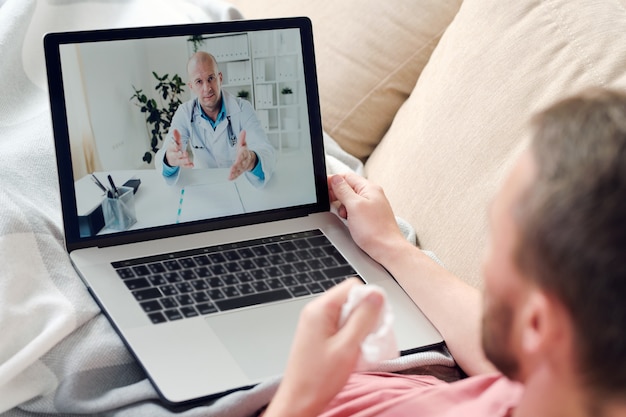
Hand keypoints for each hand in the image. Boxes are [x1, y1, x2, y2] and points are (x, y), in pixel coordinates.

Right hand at [164, 129, 193, 167]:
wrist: (169, 157)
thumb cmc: (173, 149)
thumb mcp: (174, 142)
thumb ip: (176, 136)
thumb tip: (175, 130)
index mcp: (170, 148)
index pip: (172, 147)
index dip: (174, 147)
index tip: (177, 146)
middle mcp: (173, 155)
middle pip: (175, 155)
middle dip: (179, 154)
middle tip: (183, 153)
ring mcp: (176, 160)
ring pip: (180, 161)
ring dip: (184, 160)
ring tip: (188, 159)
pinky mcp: (180, 164)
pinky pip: (184, 166)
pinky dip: (188, 166)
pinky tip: (192, 165)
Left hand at [228, 130, 256, 179]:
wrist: (251, 160)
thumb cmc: (245, 152)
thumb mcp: (243, 144)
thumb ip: (242, 138)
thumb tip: (243, 131)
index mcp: (245, 154)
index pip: (243, 155)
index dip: (241, 157)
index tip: (238, 159)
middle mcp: (244, 161)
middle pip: (241, 164)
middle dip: (236, 167)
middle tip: (232, 169)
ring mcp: (242, 167)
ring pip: (239, 170)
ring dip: (234, 173)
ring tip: (230, 175)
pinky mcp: (240, 171)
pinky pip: (237, 174)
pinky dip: (234, 177)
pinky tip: (230, 178)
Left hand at [263, 278, 383, 416]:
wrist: (299, 401)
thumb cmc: (318, 379)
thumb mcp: (347, 346)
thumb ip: (363, 318)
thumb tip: (376, 295)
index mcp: (320, 310)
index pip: (352, 286)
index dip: (369, 300)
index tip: (376, 320)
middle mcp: (315, 312)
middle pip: (350, 299)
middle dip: (365, 316)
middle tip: (368, 337)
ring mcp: (315, 323)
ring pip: (347, 313)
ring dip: (358, 328)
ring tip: (358, 348)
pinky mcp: (318, 334)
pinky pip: (340, 326)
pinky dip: (350, 336)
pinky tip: (351, 352)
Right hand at [328, 173, 407, 262]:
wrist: (387, 250)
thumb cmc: (374, 230)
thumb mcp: (354, 206)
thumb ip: (343, 190)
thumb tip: (335, 179)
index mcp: (369, 188)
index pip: (347, 177)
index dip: (333, 181)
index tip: (322, 189)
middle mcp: (372, 195)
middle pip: (348, 188)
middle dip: (337, 196)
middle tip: (331, 205)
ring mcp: (371, 206)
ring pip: (350, 200)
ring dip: (343, 207)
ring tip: (345, 216)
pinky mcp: (370, 217)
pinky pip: (354, 211)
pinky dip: (348, 215)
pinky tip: (349, 222)